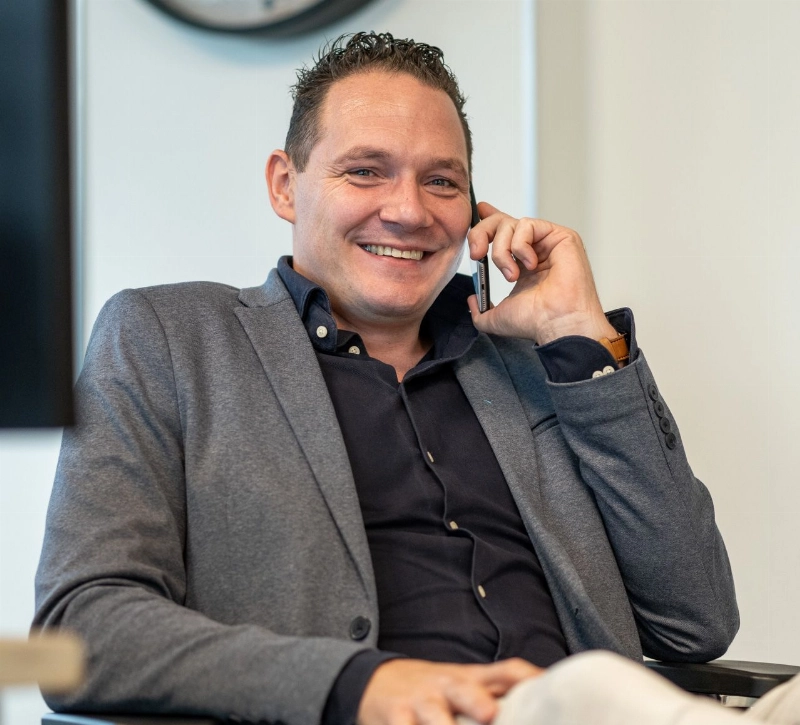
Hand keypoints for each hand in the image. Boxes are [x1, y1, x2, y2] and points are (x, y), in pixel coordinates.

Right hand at [357, 658, 540, 724]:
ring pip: (434, 717)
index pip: (505, 672)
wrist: (375, 682)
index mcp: (469, 678)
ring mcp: (420, 704)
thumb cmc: (432, 690)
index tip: (544, 686)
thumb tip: (542, 693)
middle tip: (489, 714)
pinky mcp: (396, 720)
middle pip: (465, 691)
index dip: (526, 678)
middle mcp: (446, 688)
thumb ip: (498, 689)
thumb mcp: (464, 683)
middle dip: (477, 703)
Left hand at [466, 202, 616, 344]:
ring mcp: (548, 242)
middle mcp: (534, 250)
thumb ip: (479, 311)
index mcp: (521, 264)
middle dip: (481, 233)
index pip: (503, 233)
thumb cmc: (535, 321)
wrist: (556, 323)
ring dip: (502, 251)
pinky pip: (528, 225)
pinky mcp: (561, 236)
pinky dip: (521, 245)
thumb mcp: (495, 319)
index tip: (479, 211)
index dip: (489, 220)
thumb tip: (473, 299)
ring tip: (512, 275)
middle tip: (476, 255)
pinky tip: (530, 265)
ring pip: (511, 224)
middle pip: (501, 222)